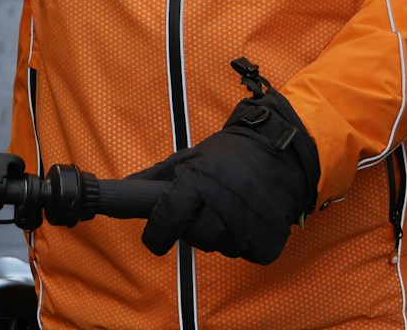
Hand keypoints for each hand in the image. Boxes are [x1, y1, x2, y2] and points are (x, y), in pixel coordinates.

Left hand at [131, 89, 319, 264]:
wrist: (282, 152)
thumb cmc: (231, 155)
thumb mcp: (191, 157)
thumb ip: (156, 177)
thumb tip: (124, 188)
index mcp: (197, 182)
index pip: (166, 222)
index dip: (157, 235)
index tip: (157, 237)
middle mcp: (220, 205)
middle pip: (195, 238)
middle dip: (197, 226)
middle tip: (209, 206)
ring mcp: (246, 225)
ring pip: (221, 247)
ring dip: (223, 233)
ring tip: (234, 207)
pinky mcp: (268, 240)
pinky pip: (247, 254)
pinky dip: (248, 241)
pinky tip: (252, 218)